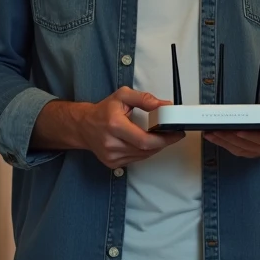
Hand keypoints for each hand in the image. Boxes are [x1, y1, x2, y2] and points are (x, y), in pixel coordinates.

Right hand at [38, 87, 184, 168]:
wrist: (83, 126)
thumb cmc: (103, 111)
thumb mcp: (123, 96)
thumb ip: (144, 99)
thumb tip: (164, 105)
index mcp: (114, 125)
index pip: (144, 140)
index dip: (164, 139)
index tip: (176, 132)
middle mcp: (111, 143)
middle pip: (146, 150)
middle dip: (163, 142)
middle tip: (173, 133)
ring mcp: (111, 156)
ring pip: (143, 156)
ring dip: (155, 147)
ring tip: (160, 136)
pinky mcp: (112, 163)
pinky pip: (136, 159)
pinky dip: (144, 151)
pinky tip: (145, 142)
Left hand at [203, 87, 259, 157]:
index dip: (251, 136)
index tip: (238, 131)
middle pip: (251, 146)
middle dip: (232, 139)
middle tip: (217, 130)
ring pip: (243, 150)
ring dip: (226, 143)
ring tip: (212, 134)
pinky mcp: (253, 151)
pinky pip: (239, 151)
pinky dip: (226, 145)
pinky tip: (215, 138)